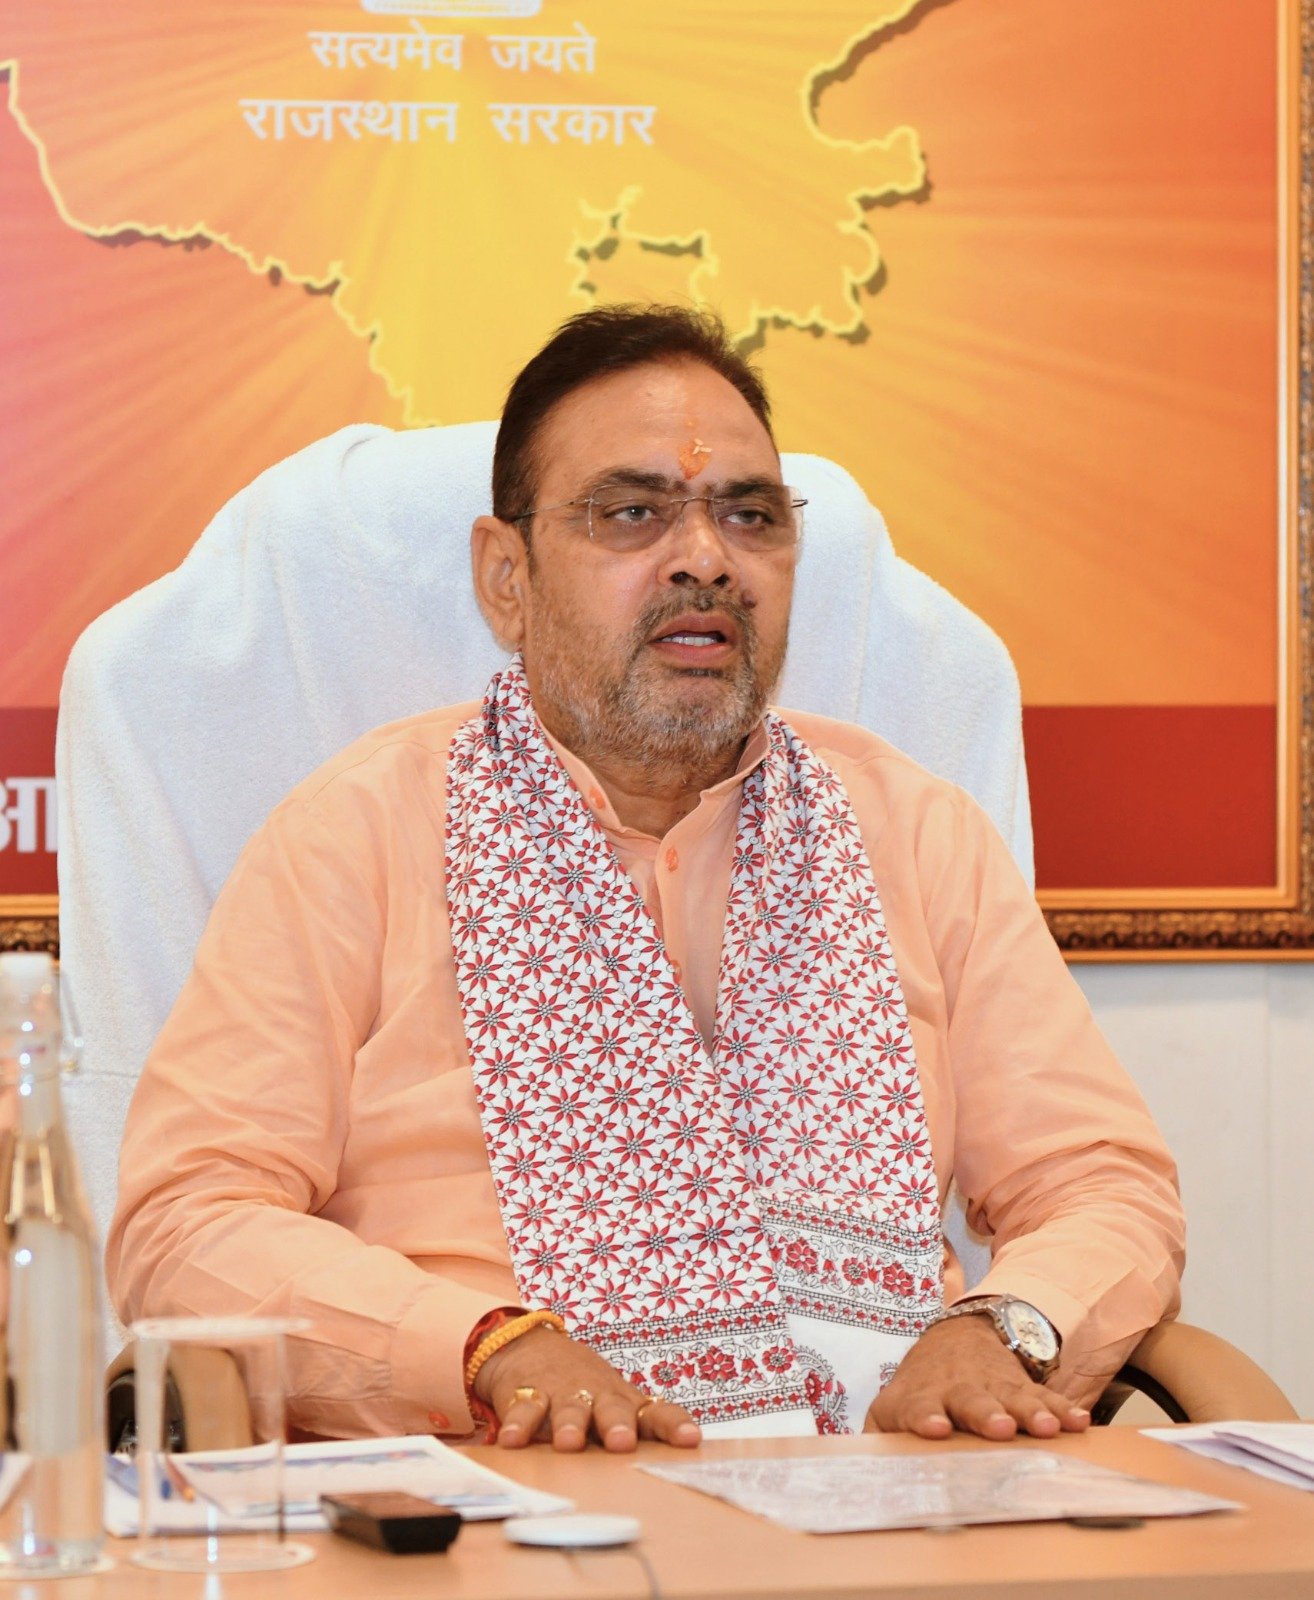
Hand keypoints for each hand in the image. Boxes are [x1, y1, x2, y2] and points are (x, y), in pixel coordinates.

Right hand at [473, 1325, 701, 1452]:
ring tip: (569, 1443)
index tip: (690, 1439)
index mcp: (623, 1402)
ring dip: (570, 1424)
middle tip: (621, 1442)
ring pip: (569, 1409)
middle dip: (617, 1425)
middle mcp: (596, 1396)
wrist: (528, 1345)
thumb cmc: (584, 1387)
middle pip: (612, 1409)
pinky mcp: (526, 1394)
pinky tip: (513, 1440)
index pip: (656, 1413)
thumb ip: (639, 1428)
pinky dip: (518, 1424)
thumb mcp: (615, 1403)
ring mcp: (562, 1393)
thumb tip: (680, 1457)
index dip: (673, 1425)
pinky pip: (522, 1409)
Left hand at [865, 1315, 1091, 1440]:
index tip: (935, 1428)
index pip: (919, 1407)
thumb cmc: (921, 1388)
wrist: (954, 1339)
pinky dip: (1061, 1409)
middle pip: (972, 1401)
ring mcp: (994, 1387)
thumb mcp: (891, 1407)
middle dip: (985, 1413)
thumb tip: (859, 1471)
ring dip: (1029, 1412)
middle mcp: (959, 1390)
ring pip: (1013, 1398)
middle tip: (998, 1426)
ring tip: (1044, 1428)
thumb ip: (878, 1436)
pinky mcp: (1022, 1387)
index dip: (926, 1417)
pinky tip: (1077, 1422)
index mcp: (923, 1398)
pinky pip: (1044, 1397)